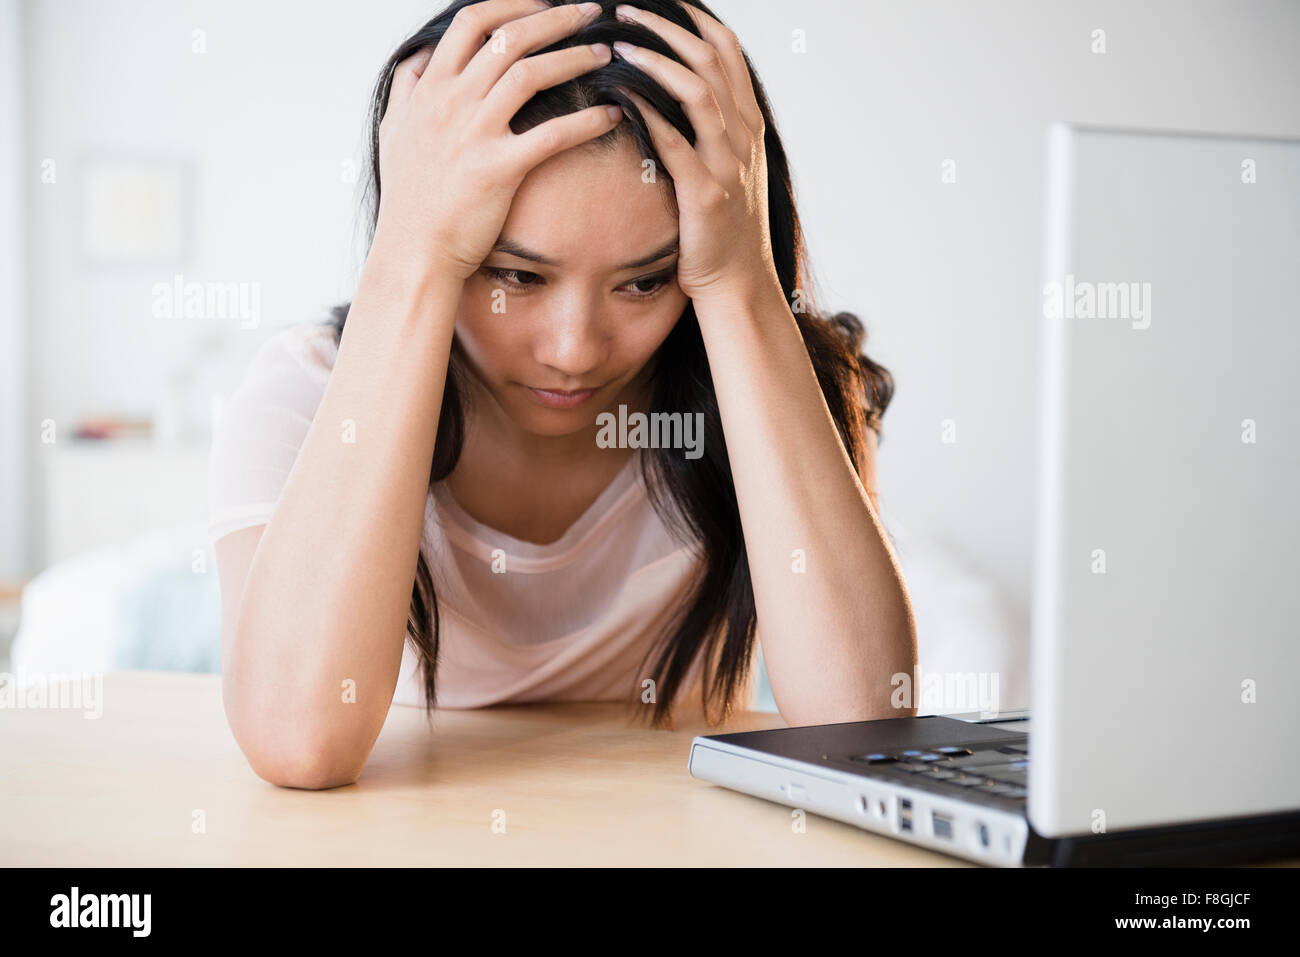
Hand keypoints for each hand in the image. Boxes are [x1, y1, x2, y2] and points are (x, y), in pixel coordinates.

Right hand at [372, 0, 621, 281]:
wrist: (413, 251)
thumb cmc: (408, 198)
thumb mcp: (392, 131)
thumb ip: (407, 88)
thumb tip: (420, 58)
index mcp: (430, 89)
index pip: (471, 22)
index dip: (512, 4)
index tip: (544, 2)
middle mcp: (451, 103)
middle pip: (508, 38)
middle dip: (556, 18)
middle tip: (590, 13)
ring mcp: (474, 134)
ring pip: (529, 74)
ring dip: (574, 57)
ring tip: (604, 53)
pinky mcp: (498, 170)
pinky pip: (551, 135)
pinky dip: (587, 121)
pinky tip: (611, 115)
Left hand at [609, 3, 780, 302]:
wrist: (737, 282)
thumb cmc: (720, 227)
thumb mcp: (727, 168)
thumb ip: (711, 127)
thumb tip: (673, 89)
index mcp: (748, 123)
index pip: (726, 49)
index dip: (693, 18)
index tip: (659, 1)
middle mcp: (743, 136)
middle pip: (709, 58)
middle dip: (665, 27)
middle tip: (623, 10)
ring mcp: (728, 164)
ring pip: (698, 92)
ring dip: (654, 61)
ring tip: (617, 43)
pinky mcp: (706, 193)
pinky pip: (676, 143)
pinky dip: (648, 114)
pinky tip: (619, 97)